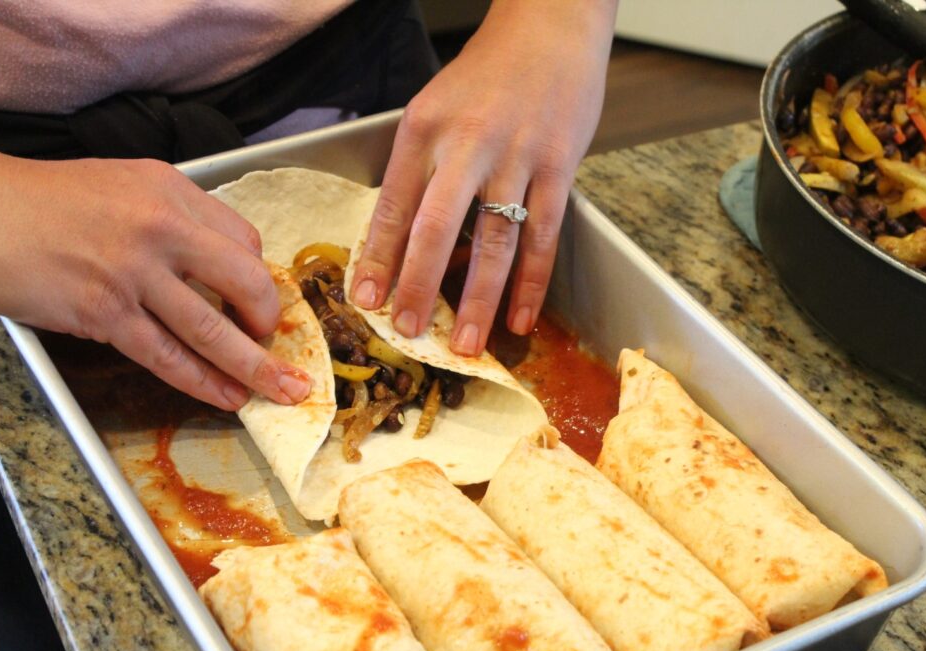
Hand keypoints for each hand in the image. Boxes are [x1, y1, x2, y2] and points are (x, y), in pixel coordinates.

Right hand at [0, 134, 309, 410]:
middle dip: (272, 323)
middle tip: (278, 346)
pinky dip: (203, 382)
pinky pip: (167, 356)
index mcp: (171, 190)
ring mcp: (134, 272)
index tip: (261, 302)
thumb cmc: (43, 200)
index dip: (260, 277)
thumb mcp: (122, 184)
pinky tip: (227, 395)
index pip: (244, 239)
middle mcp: (162, 227)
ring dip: (254, 366)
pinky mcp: (104, 312)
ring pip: (212, 329)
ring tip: (281, 390)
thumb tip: (213, 265)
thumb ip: (171, 217)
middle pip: (246, 282)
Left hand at [350, 0, 616, 354]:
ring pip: (494, 240)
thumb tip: (401, 239)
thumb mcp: (434, 108)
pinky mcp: (558, 166)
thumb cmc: (485, 75)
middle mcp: (467, 144)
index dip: (378, 257)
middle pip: (436, 228)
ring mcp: (516, 156)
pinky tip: (522, 317)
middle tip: (409, 331)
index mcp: (424, 129)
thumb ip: (420, 167)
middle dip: (419, 286)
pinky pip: (544, 235)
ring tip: (467, 344)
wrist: (548, 28)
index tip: (366, 300)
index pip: (393, 205)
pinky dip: (533, 282)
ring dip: (479, 299)